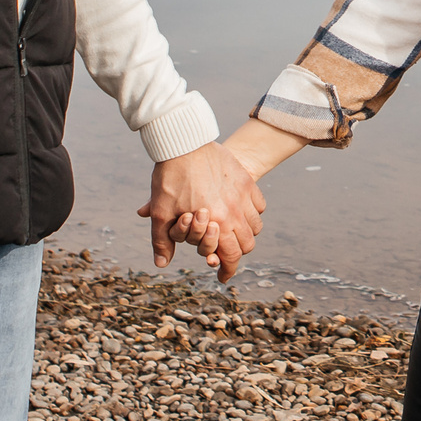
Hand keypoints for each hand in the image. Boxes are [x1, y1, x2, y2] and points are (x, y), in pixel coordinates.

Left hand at [138, 141, 266, 276]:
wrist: (183, 143)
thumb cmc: (169, 178)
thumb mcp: (161, 212)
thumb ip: (162, 240)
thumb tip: (161, 263)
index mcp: (216, 223)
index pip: (231, 256)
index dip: (228, 270)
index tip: (223, 277)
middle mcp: (235, 212)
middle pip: (247, 244)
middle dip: (237, 253)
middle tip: (227, 254)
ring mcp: (243, 195)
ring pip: (256, 226)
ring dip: (246, 234)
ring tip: (235, 233)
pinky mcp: (246, 180)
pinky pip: (259, 205)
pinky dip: (253, 213)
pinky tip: (241, 211)